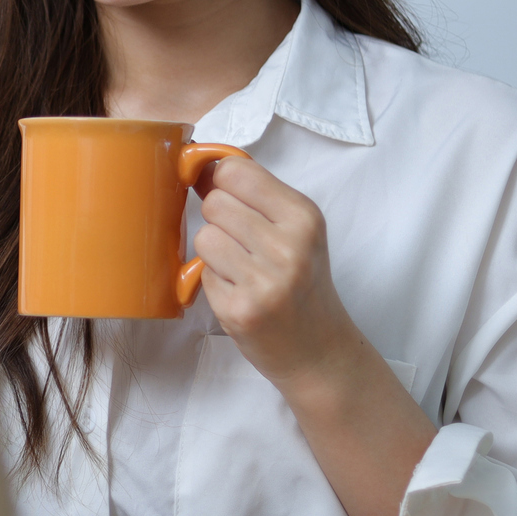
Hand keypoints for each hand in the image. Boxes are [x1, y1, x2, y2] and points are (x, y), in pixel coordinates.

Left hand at [191, 156, 355, 388]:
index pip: (235, 171)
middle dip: (219, 220)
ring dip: (213, 252)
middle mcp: (288, 247)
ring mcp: (264, 281)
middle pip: (214, 203)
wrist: (319, 350)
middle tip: (243, 244)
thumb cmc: (302, 283)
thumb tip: (198, 165)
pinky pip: (202, 273)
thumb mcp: (295, 230)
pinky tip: (239, 292)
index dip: (220, 180)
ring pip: (204, 236)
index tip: (227, 195)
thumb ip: (253, 195)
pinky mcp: (240, 310)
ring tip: (241, 269)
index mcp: (304, 217)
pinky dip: (214, 281)